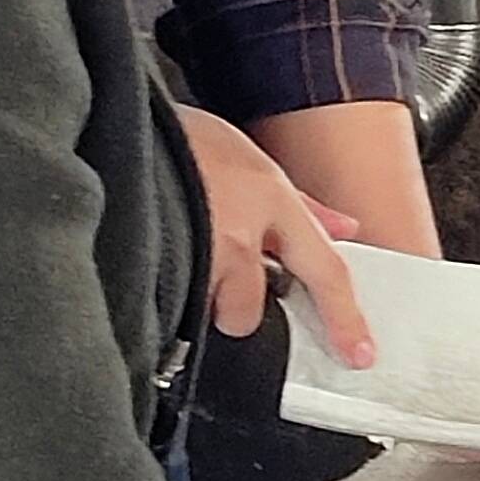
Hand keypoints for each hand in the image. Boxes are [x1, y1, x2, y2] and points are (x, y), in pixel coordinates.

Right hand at [176, 106, 368, 359]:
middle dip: (228, 305)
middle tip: (210, 270)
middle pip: (246, 310)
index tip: (359, 353)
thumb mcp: (250, 156)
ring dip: (190, 294)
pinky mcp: (151, 264)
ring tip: (175, 252)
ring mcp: (190, 250)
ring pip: (202, 310)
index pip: (324, 269)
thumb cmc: (183, 140)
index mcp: (269, 197)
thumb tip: (345, 229)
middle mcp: (237, 230)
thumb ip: (301, 203)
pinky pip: (167, 303)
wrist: (120, 127)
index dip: (344, 317)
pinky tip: (156, 256)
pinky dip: (163, 290)